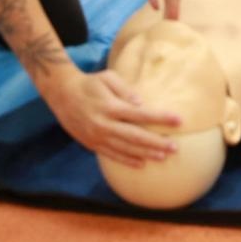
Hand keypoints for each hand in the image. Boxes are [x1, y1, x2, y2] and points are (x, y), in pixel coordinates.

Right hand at [47, 68, 180, 165]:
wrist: (62, 95)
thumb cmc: (90, 83)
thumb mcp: (107, 78)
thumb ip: (125, 89)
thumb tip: (141, 103)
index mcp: (111, 107)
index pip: (141, 115)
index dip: (160, 118)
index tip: (178, 120)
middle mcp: (105, 124)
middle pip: (135, 137)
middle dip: (157, 143)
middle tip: (175, 147)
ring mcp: (98, 136)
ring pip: (125, 149)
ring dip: (145, 154)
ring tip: (163, 156)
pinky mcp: (92, 144)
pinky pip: (112, 155)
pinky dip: (127, 160)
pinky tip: (141, 163)